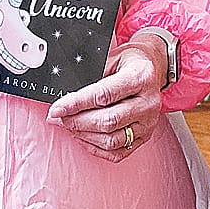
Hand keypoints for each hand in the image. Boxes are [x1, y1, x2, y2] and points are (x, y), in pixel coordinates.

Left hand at [46, 35, 167, 162]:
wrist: (153, 69)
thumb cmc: (130, 62)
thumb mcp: (112, 56)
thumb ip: (92, 74)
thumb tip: (65, 93)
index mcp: (140, 77)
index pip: (104, 95)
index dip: (77, 103)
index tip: (57, 108)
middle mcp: (148, 102)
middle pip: (108, 120)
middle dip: (77, 121)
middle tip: (58, 117)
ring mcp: (148, 123)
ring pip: (111, 140)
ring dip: (83, 135)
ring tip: (68, 125)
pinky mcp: (144, 137)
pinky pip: (116, 152)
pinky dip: (95, 147)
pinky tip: (83, 136)